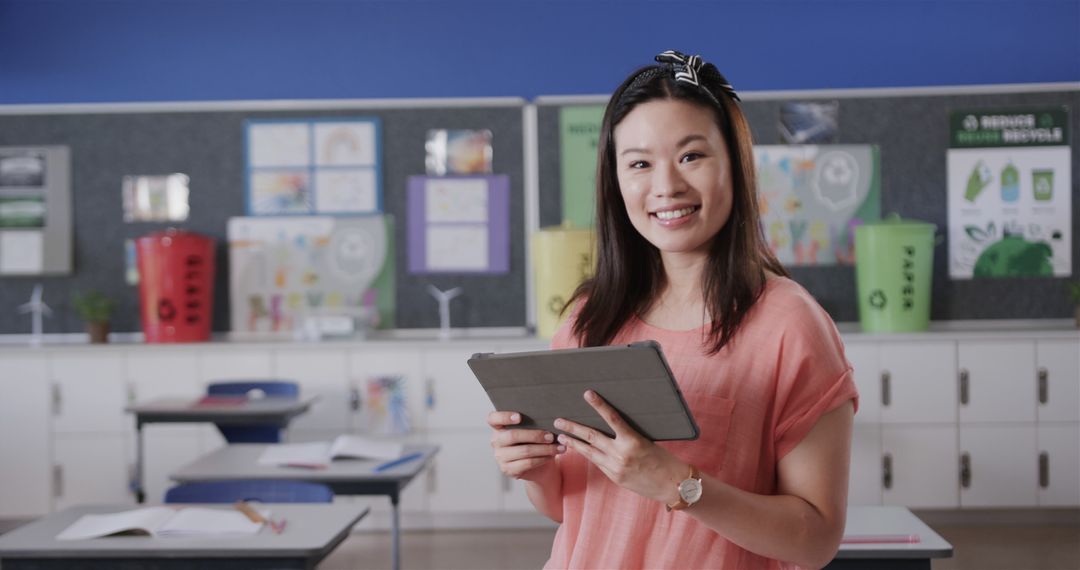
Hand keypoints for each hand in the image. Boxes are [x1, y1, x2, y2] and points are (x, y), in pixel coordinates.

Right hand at [487, 411, 565, 480]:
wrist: (536, 465)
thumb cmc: (534, 441)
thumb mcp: (531, 430)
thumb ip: (532, 422)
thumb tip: (548, 417)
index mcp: (498, 427)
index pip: (493, 419)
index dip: (504, 416)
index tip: (519, 416)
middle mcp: (496, 441)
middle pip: (512, 436)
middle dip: (535, 435)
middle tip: (551, 436)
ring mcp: (500, 457)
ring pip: (524, 450)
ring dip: (544, 449)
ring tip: (558, 446)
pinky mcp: (508, 469)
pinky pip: (528, 463)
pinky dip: (543, 458)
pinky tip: (552, 455)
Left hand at [554, 390, 685, 503]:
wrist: (672, 485)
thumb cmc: (664, 459)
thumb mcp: (647, 441)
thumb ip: (628, 435)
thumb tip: (612, 424)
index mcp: (633, 441)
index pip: (612, 418)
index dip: (598, 405)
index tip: (587, 394)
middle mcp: (621, 454)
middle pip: (591, 437)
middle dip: (572, 428)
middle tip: (558, 421)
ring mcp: (615, 467)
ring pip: (589, 452)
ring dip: (573, 443)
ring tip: (561, 437)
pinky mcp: (614, 477)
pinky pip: (597, 462)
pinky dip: (588, 454)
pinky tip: (579, 449)